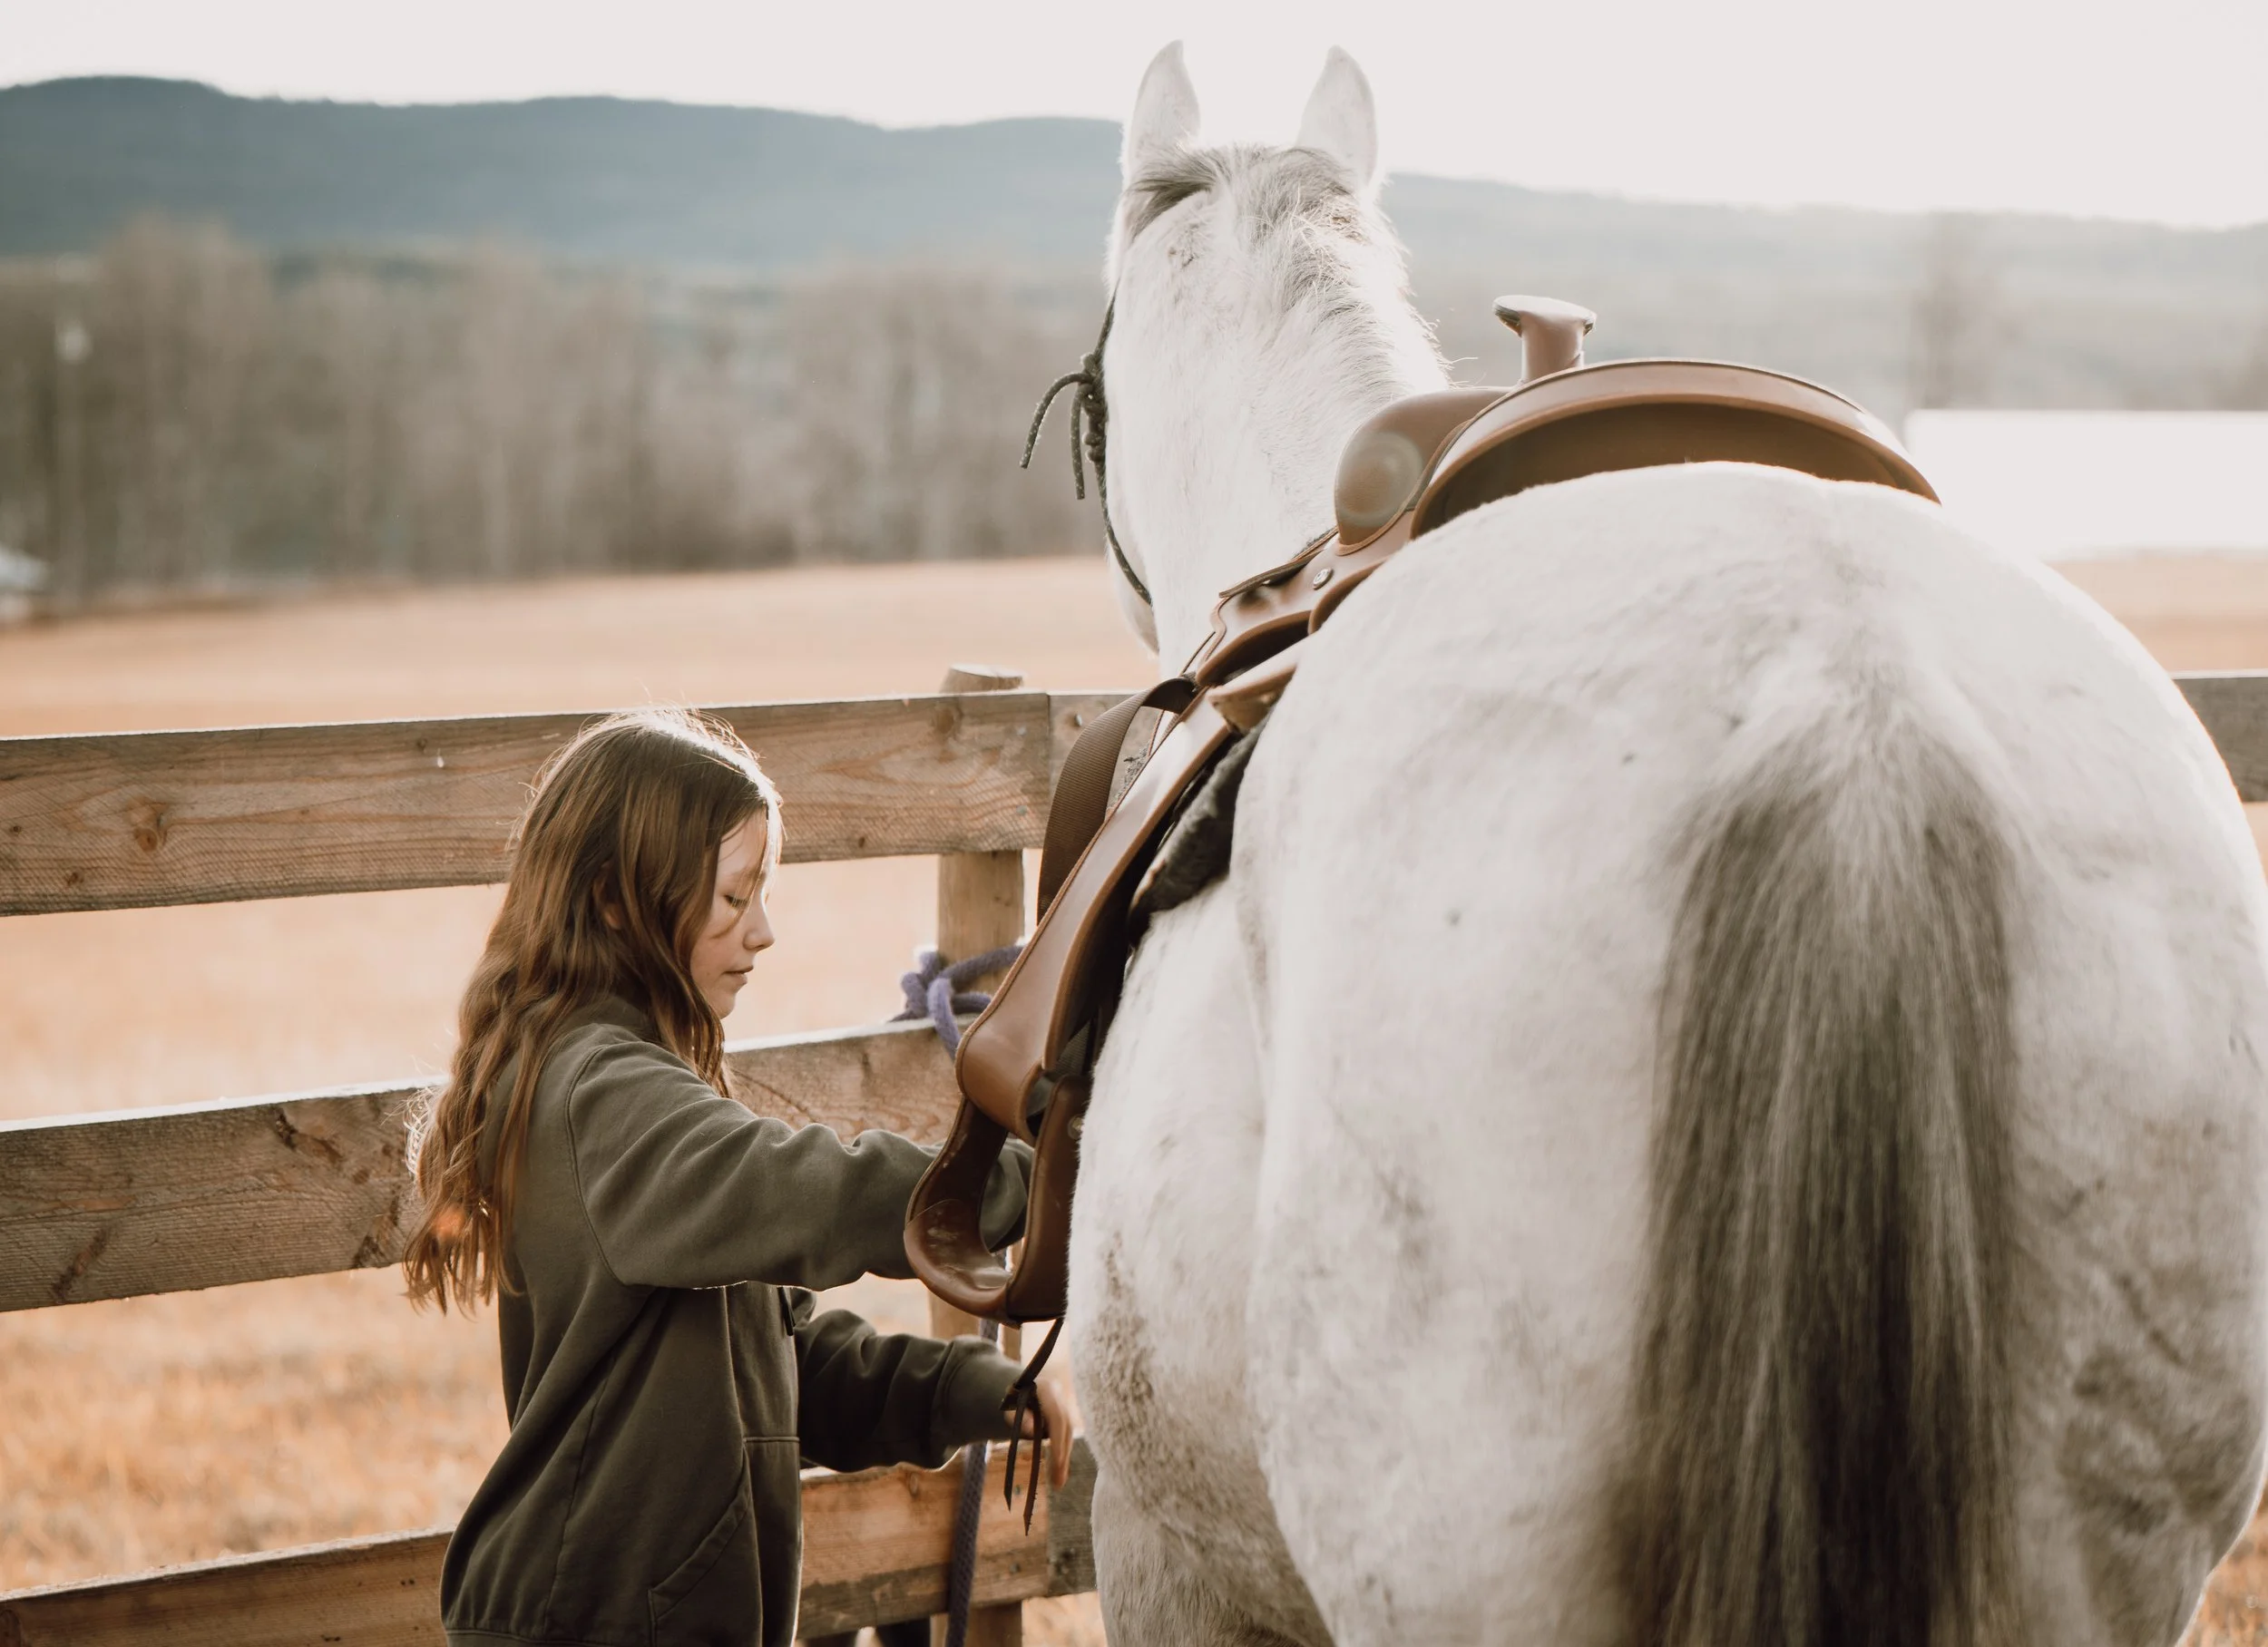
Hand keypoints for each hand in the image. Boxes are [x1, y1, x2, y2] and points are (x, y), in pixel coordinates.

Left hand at [1007, 1363, 1077, 1490]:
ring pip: (1069, 1434)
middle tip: (1058, 1482)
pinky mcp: (1065, 1417)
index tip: (1057, 1461)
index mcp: (1048, 1390)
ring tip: (1058, 1482)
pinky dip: (1063, 1454)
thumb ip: (1020, 1417)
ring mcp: (1065, 1406)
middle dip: (1063, 1455)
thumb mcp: (1010, 1407)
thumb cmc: (1011, 1399)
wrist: (1020, 1388)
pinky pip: (1066, 1436)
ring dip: (1064, 1459)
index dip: (1059, 1440)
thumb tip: (1032, 1431)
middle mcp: (1061, 1397)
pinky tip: (1059, 1472)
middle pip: (1066, 1428)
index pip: (1057, 1418)